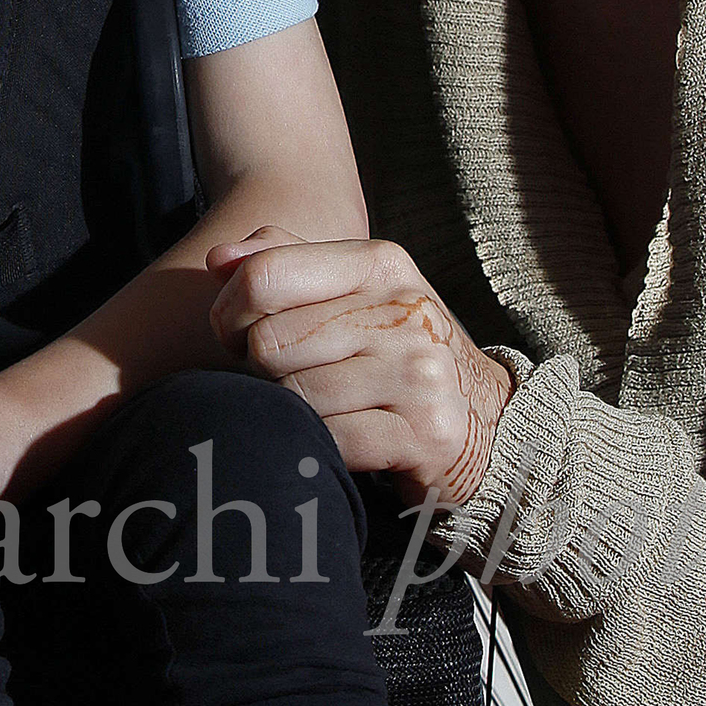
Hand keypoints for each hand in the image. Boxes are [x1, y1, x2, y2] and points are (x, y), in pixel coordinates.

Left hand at [205, 235, 514, 503]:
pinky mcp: (425, 435)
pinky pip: (329, 442)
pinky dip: (320, 447)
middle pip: (269, 343)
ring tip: (318, 408)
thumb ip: (285, 261)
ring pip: (295, 396)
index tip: (238, 336)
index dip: (229, 313)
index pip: (264, 276)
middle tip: (285, 379)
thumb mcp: (354, 290)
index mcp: (381, 265)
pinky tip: (338, 440)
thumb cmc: (395, 349)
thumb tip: (219, 259)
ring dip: (291, 412)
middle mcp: (405, 312)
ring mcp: (419, 374)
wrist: (486, 419)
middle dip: (260, 370)